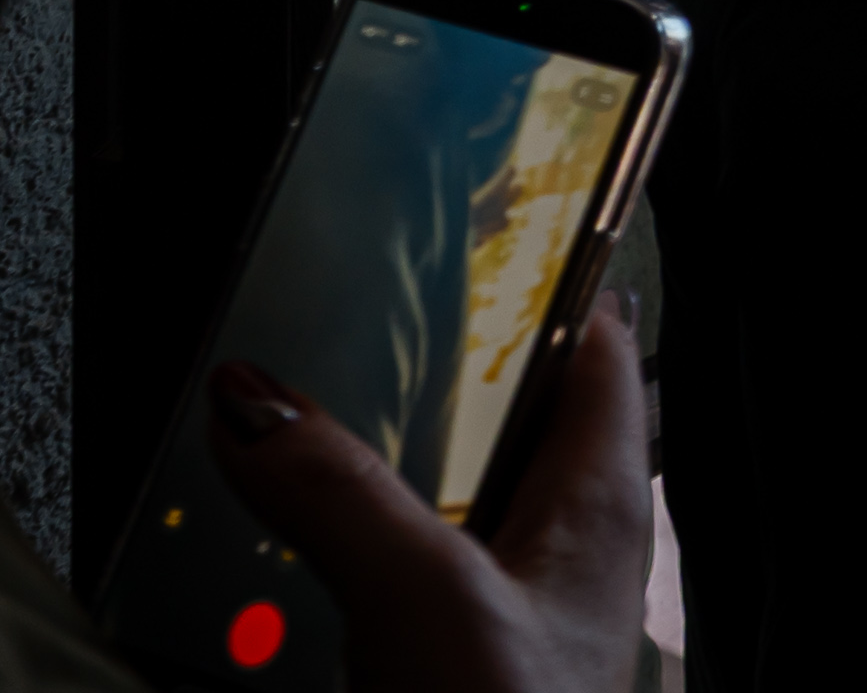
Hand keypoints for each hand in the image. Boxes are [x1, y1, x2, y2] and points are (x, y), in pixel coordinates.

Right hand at [205, 293, 652, 692]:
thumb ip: (341, 493)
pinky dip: (362, 542)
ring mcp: (515, 605)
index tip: (483, 227)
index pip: (596, 343)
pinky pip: (411, 570)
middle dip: (438, 372)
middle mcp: (567, 545)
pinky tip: (307, 547)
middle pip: (514, 417)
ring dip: (388, 462)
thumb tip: (255, 400)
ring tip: (305, 420)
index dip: (548, 278)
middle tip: (358, 318)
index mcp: (599, 499)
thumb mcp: (421, 592)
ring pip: (453, 497)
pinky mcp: (459, 658)